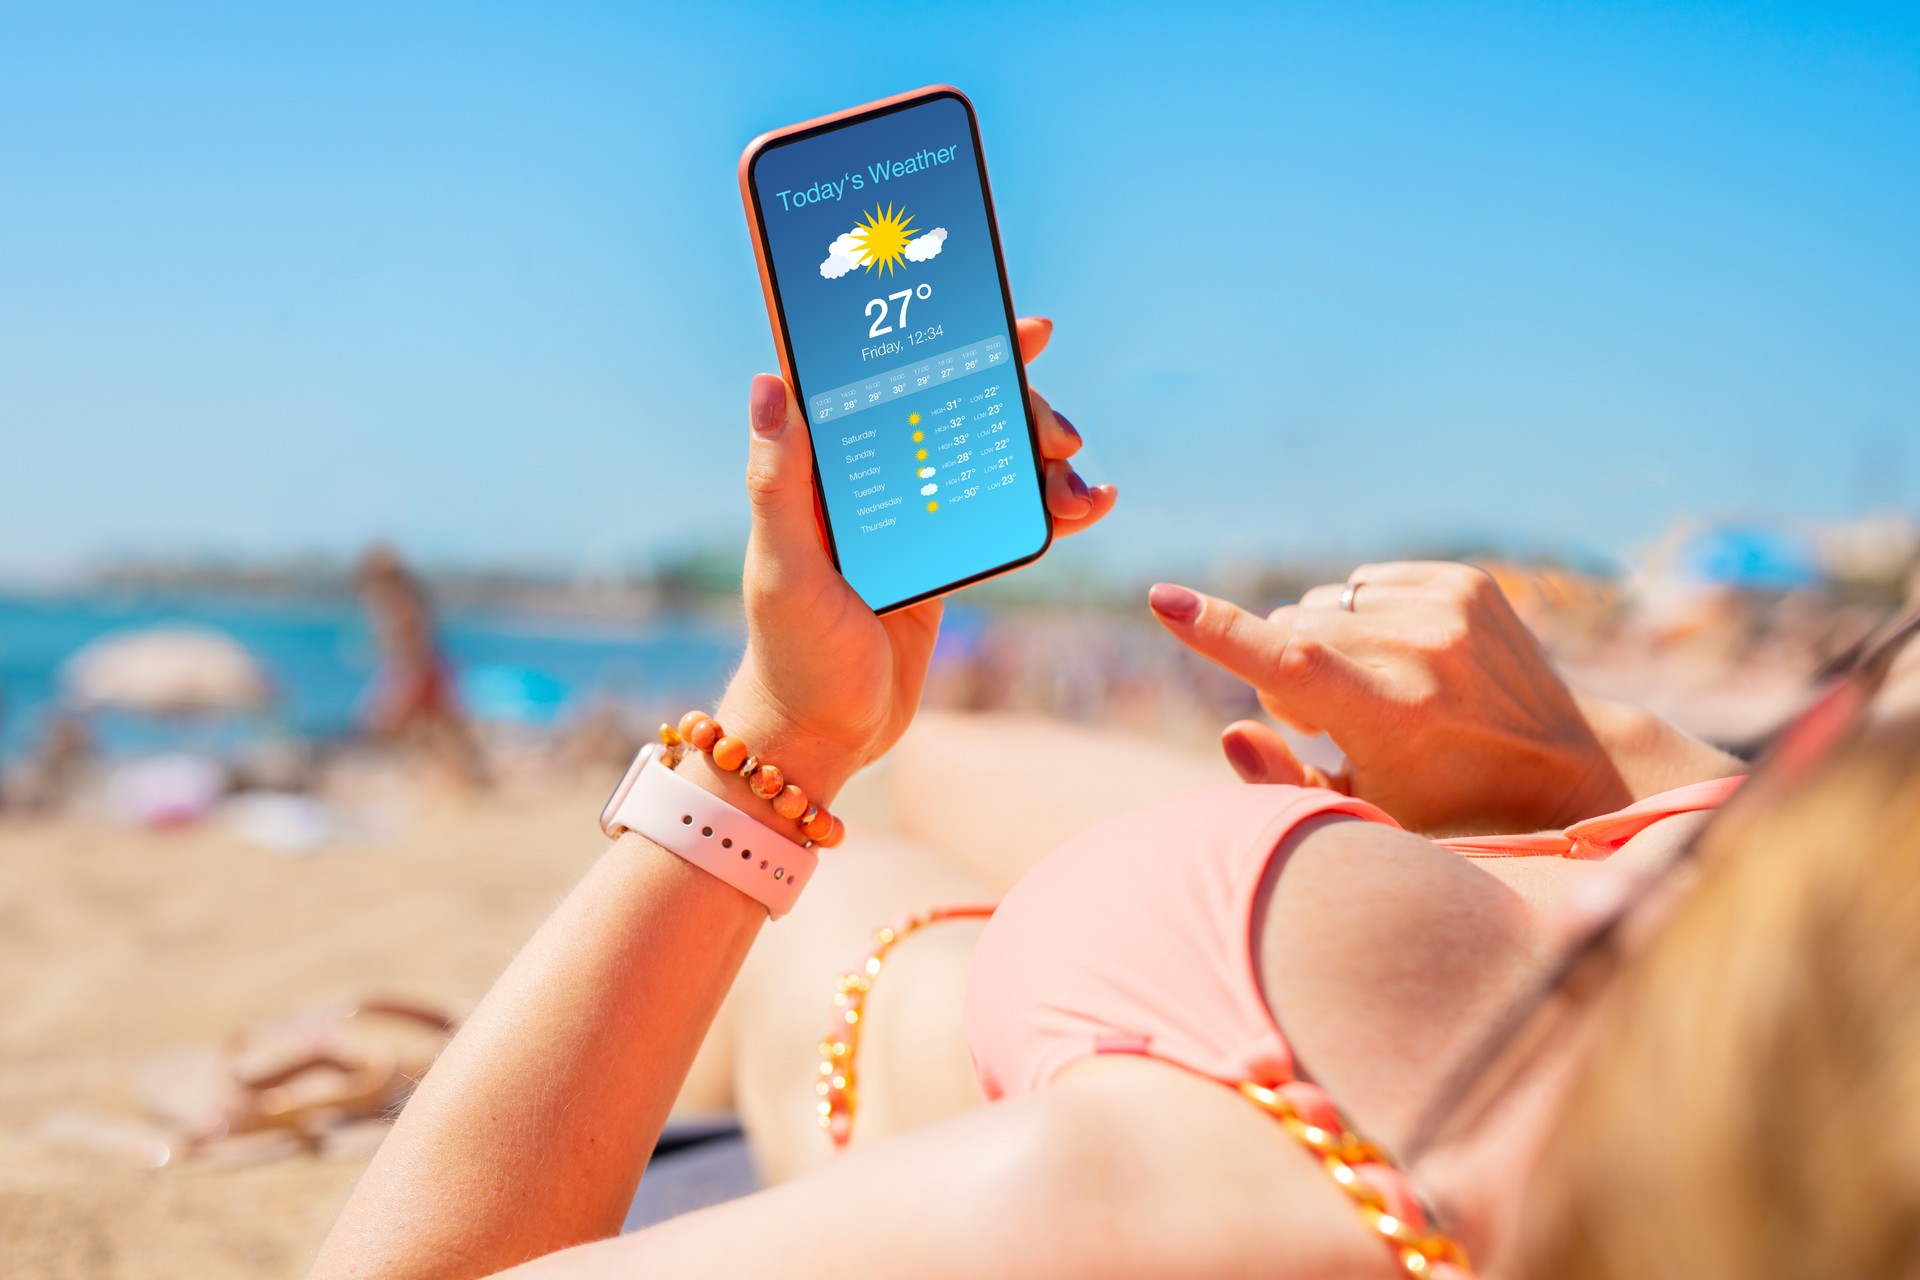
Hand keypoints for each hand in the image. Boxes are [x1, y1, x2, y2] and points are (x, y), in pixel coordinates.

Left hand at [717, 317, 1115, 805]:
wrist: (826, 736)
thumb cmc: (792, 655)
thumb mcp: (784, 565)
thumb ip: (778, 478)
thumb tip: (769, 379)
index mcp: (830, 468)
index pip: (889, 380)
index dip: (947, 341)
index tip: (1011, 326)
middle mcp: (875, 480)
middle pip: (959, 412)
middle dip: (1020, 409)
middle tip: (1060, 433)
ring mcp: (917, 517)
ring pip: (993, 460)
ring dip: (1045, 462)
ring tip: (1080, 489)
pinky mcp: (948, 561)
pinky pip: (1007, 514)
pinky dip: (1051, 506)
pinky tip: (1090, 506)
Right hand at [1148, 562, 1737, 834]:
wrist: (1568, 766)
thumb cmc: (1447, 806)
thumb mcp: (1364, 818)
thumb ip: (1283, 784)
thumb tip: (1231, 730)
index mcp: (1395, 716)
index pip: (1288, 660)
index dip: (1219, 632)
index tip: (1162, 600)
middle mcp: (1425, 652)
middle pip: (1291, 627)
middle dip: (1288, 668)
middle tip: (1335, 721)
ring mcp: (1451, 607)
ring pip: (1322, 602)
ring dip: (1328, 642)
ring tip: (1381, 691)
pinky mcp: (1467, 580)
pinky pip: (1364, 583)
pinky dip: (1367, 619)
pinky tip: (1409, 661)